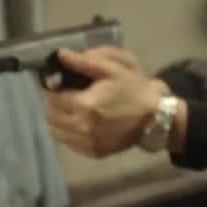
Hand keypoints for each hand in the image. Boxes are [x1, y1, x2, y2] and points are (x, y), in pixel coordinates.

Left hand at [43, 46, 161, 157]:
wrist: (156, 117)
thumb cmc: (134, 90)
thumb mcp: (113, 69)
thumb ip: (84, 62)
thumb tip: (59, 54)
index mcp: (84, 105)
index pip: (53, 97)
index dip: (54, 89)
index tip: (62, 84)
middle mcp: (82, 127)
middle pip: (51, 115)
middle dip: (55, 104)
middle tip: (68, 96)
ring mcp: (87, 143)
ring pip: (56, 131)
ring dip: (59, 119)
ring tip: (73, 110)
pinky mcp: (93, 152)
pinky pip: (69, 143)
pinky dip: (69, 133)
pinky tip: (81, 123)